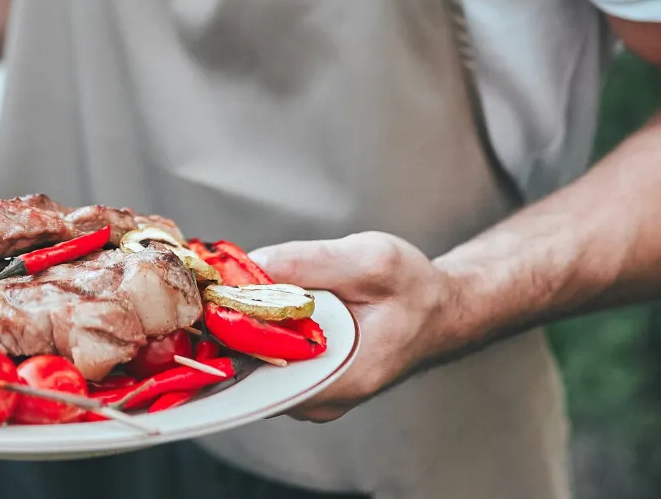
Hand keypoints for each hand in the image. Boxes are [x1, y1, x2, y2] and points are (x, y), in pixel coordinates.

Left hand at [249, 232, 461, 422]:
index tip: (223, 296)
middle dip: (235, 325)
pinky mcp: (308, 384)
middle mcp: (323, 401)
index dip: (234, 332)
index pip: (262, 374)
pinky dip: (261, 332)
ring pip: (257, 365)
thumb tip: (253, 264)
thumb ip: (310, 262)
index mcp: (344, 379)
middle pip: (252, 370)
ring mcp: (313, 397)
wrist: (438, 311)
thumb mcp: (371, 258)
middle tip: (232, 284)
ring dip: (246, 327)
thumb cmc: (414, 289)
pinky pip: (269, 362)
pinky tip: (267, 305)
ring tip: (253, 290)